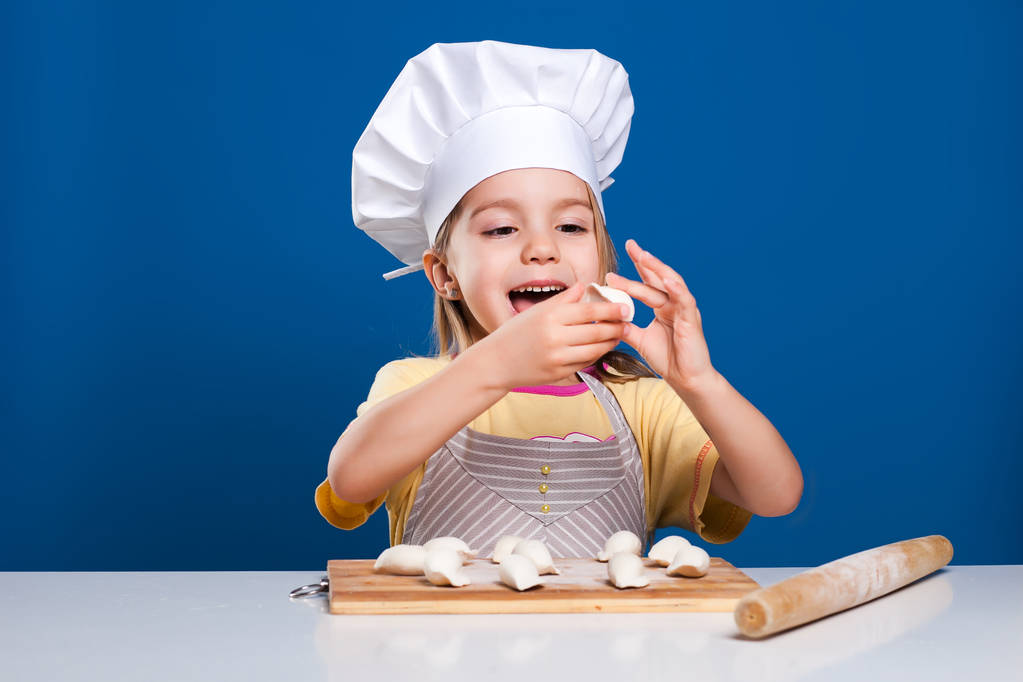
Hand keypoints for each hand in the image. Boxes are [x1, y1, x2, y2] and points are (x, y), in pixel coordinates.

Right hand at [472, 281, 629, 390]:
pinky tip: (601, 348)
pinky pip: (585, 363)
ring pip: (595, 349)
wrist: (497, 362)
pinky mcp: (559, 373)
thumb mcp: (537, 310)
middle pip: (596, 331)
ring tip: (618, 335)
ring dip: (610, 342)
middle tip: (627, 321)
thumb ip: (564, 298)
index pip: (589, 311)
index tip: (625, 307)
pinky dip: (597, 355)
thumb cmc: (516, 333)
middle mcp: (555, 337)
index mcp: (550, 316)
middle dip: (616, 326)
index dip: (611, 309)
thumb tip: (585, 285)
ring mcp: (557, 357)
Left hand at [605, 239, 716, 391]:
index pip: (649, 282)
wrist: (686, 380)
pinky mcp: (691, 320)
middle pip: (659, 277)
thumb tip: (606, 317)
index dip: (639, 266)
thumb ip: (626, 327)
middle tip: (631, 245)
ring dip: (657, 270)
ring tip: (644, 256)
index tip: (626, 250)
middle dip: (645, 260)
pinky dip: (676, 289)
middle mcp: (674, 304)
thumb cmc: (669, 359)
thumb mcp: (640, 340)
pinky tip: (666, 280)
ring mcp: (684, 310)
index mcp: (663, 307)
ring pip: (671, 284)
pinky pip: (685, 300)